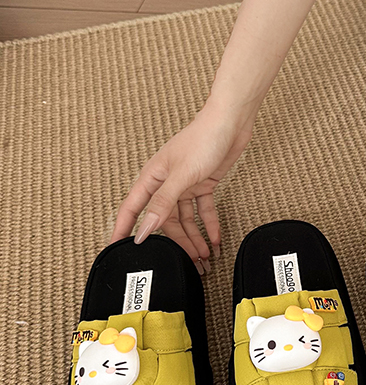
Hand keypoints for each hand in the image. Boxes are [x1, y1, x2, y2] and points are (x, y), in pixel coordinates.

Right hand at [110, 99, 254, 268]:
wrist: (231, 123)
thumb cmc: (203, 139)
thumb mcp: (180, 176)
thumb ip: (162, 204)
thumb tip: (144, 228)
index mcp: (152, 178)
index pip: (132, 209)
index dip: (123, 230)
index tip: (116, 249)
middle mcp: (166, 183)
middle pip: (165, 220)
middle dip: (176, 242)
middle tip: (187, 262)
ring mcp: (185, 184)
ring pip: (186, 219)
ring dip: (195, 238)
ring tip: (204, 256)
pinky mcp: (203, 184)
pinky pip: (203, 210)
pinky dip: (210, 225)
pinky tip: (215, 238)